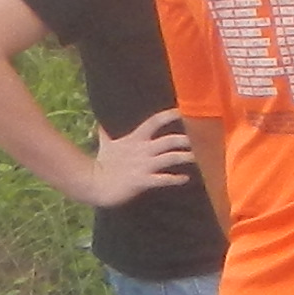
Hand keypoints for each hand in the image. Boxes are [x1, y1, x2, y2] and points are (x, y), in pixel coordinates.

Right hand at [81, 111, 199, 207]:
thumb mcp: (106, 145)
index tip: (182, 111)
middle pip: (170, 140)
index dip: (169, 115)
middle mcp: (142, 150)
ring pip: (171, 158)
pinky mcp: (143, 181)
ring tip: (197, 157)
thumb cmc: (101, 164)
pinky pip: (164, 179)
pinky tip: (185, 179)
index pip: (154, 122)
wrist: (93, 183)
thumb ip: (106, 134)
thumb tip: (100, 124)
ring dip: (186, 157)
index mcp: (135, 139)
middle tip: (200, 139)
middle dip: (186, 139)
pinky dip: (176, 179)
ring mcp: (144, 165)